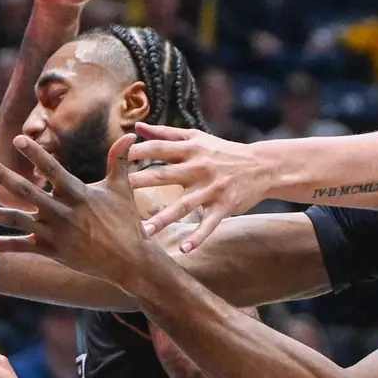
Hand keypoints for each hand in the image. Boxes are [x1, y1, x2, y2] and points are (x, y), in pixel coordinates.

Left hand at [0, 134, 152, 283]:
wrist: (129, 260)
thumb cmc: (126, 222)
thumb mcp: (121, 189)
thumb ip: (119, 161)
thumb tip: (130, 136)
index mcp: (79, 195)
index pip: (53, 171)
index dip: (36, 155)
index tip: (18, 140)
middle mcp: (63, 212)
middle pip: (27, 192)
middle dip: (3, 175)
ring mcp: (56, 233)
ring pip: (16, 221)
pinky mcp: (53, 250)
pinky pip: (24, 247)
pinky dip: (4, 245)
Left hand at [127, 123, 268, 250]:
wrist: (262, 166)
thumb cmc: (224, 152)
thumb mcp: (197, 138)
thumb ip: (166, 134)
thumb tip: (137, 127)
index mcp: (190, 149)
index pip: (158, 149)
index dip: (136, 153)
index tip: (115, 161)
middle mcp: (199, 167)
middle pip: (165, 175)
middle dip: (140, 183)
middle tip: (117, 194)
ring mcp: (212, 188)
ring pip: (184, 205)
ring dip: (164, 218)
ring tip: (145, 231)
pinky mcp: (225, 206)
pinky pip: (209, 224)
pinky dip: (198, 237)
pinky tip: (184, 250)